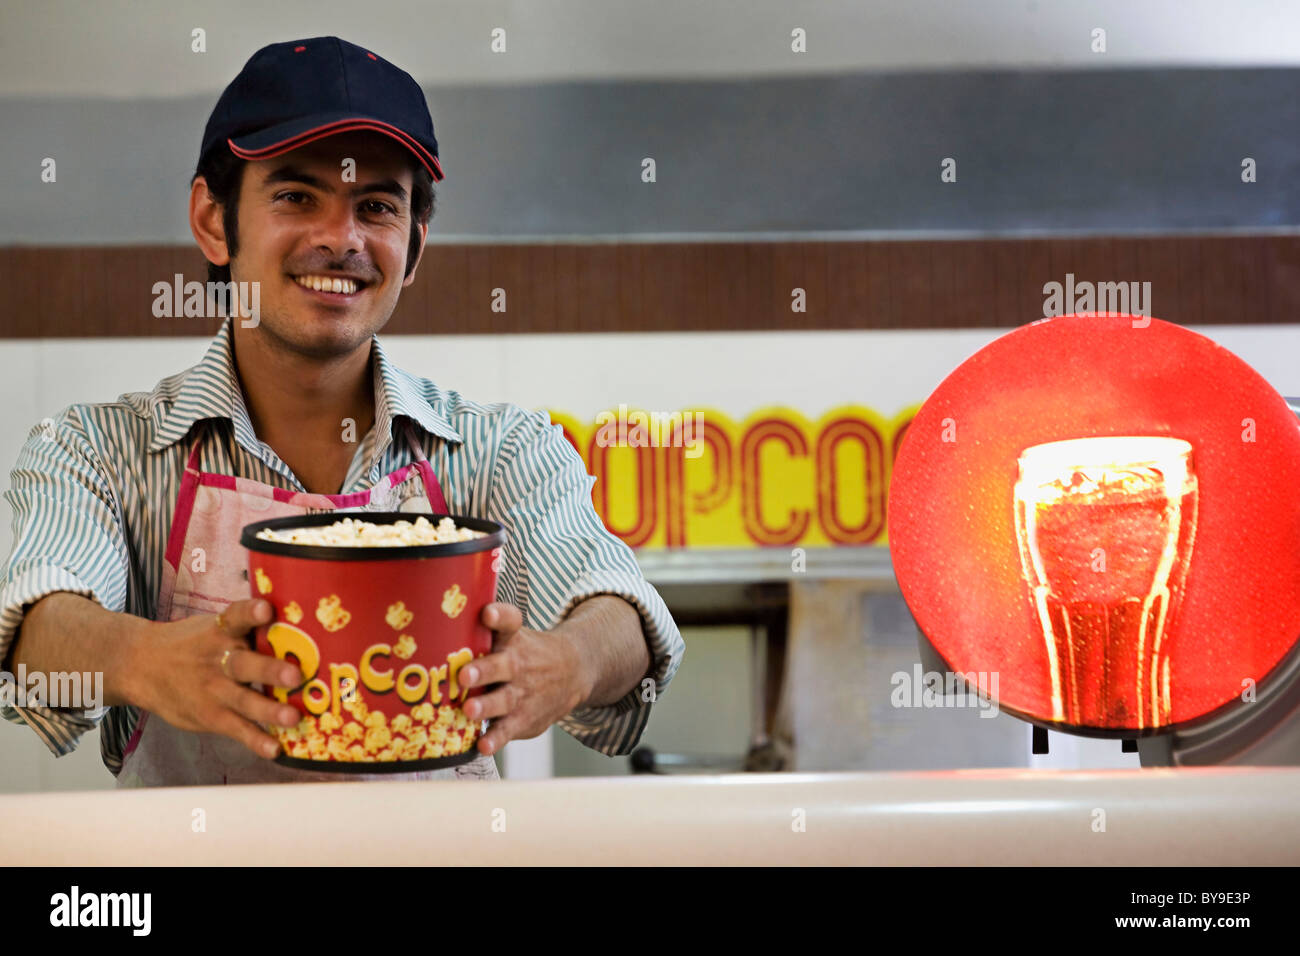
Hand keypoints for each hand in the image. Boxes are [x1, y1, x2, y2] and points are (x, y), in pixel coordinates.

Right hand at [126, 598, 303, 759]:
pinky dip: (255, 740)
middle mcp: (219, 659)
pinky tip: (274, 748)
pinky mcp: (210, 715)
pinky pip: (236, 728)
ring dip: (269, 710)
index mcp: (221, 630)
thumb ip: (247, 629)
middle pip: (244, 664)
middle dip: (270, 670)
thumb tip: (301, 627)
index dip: (251, 612)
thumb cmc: (193, 644)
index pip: (237, 616)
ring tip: (292, 718)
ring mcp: (213, 689)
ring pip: (243, 700)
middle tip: (294, 675)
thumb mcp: (213, 627)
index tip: (266, 609)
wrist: (139, 665)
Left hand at [461, 602, 592, 755]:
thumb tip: (431, 630)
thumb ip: (481, 634)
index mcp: (514, 639)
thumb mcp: (513, 636)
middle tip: (465, 674)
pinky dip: (496, 739)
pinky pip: (509, 730)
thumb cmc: (526, 653)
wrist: (574, 672)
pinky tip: (482, 746)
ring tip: (469, 710)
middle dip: (483, 671)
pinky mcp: (524, 719)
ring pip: (504, 700)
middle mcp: (518, 665)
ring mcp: (522, 693)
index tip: (487, 613)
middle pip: (502, 665)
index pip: (509, 622)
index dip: (499, 616)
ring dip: (487, 706)